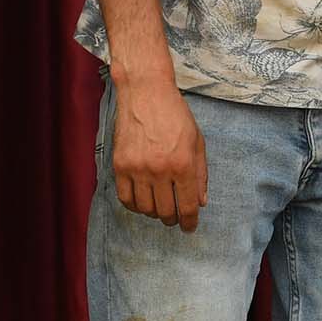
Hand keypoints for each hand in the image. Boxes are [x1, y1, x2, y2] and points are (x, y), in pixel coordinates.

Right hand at [111, 80, 207, 232]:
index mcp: (182, 164)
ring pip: (145, 209)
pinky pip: (126, 198)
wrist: (146, 93)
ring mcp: (137, 168)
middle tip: (174, 216)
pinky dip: (135, 205)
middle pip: (165, 212)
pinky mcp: (120, 165)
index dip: (190, 222)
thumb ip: (200, 174)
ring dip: (154, 213)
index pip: (187, 206)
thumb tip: (201, 202)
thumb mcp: (197, 141)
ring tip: (159, 206)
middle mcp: (159, 170)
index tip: (189, 227)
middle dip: (172, 219)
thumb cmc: (175, 115)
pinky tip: (142, 200)